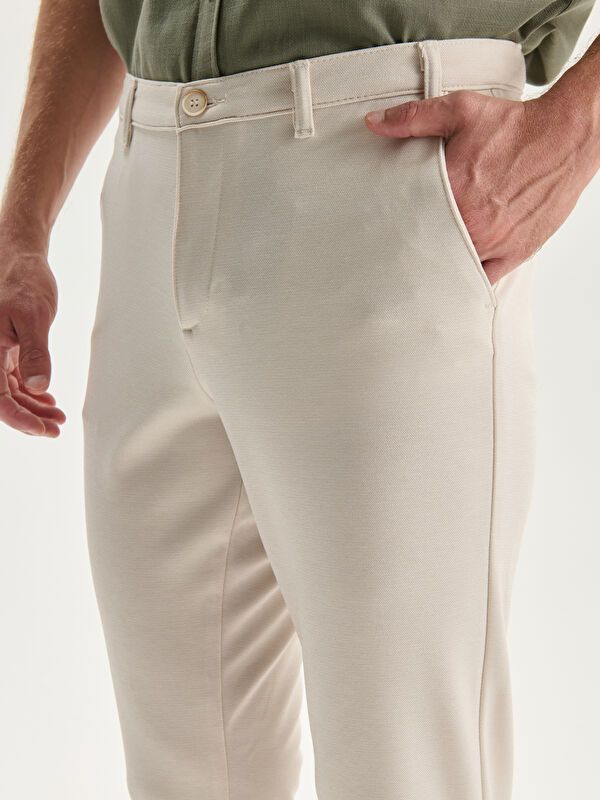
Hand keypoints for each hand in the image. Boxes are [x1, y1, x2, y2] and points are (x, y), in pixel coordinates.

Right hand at [0, 236, 65, 435]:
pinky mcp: (4, 346)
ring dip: (32, 406)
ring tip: (58, 417)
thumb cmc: (22, 279)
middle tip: (56, 429)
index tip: (45, 431)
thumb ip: (35, 353)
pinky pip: (12, 377)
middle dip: (29, 418)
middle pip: (3, 399)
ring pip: (9, 391)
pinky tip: (46, 399)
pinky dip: (30, 391)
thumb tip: (36, 387)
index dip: (20, 420)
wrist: (18, 254)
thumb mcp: (33, 316)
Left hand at [364, 89, 588, 284]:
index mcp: (453, 193)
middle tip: (401, 253)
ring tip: (424, 267)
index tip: (385, 233)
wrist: (566, 135)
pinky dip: (469, 279)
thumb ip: (413, 118)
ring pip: (455, 267)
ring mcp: (495, 242)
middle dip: (416, 251)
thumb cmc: (515, 126)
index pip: (411, 223)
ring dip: (440, 267)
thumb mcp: (460, 110)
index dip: (396, 230)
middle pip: (431, 250)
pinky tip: (454, 277)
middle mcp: (473, 224)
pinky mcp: (516, 252)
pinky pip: (485, 278)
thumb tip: (374, 122)